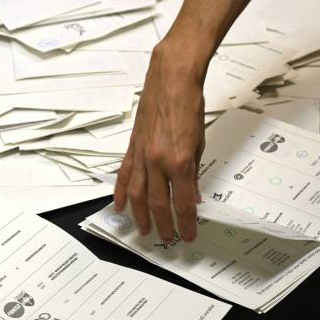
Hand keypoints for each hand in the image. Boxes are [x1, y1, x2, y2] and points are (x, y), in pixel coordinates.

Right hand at [114, 41, 205, 243]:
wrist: (171, 80)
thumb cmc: (188, 104)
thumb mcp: (199, 142)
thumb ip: (193, 172)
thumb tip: (191, 195)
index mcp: (179, 161)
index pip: (183, 202)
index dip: (186, 222)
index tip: (189, 234)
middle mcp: (157, 161)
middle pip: (157, 203)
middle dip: (163, 225)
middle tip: (167, 239)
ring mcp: (142, 155)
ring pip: (136, 194)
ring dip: (140, 215)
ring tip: (143, 229)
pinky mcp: (132, 147)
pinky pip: (124, 175)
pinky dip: (120, 192)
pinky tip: (120, 205)